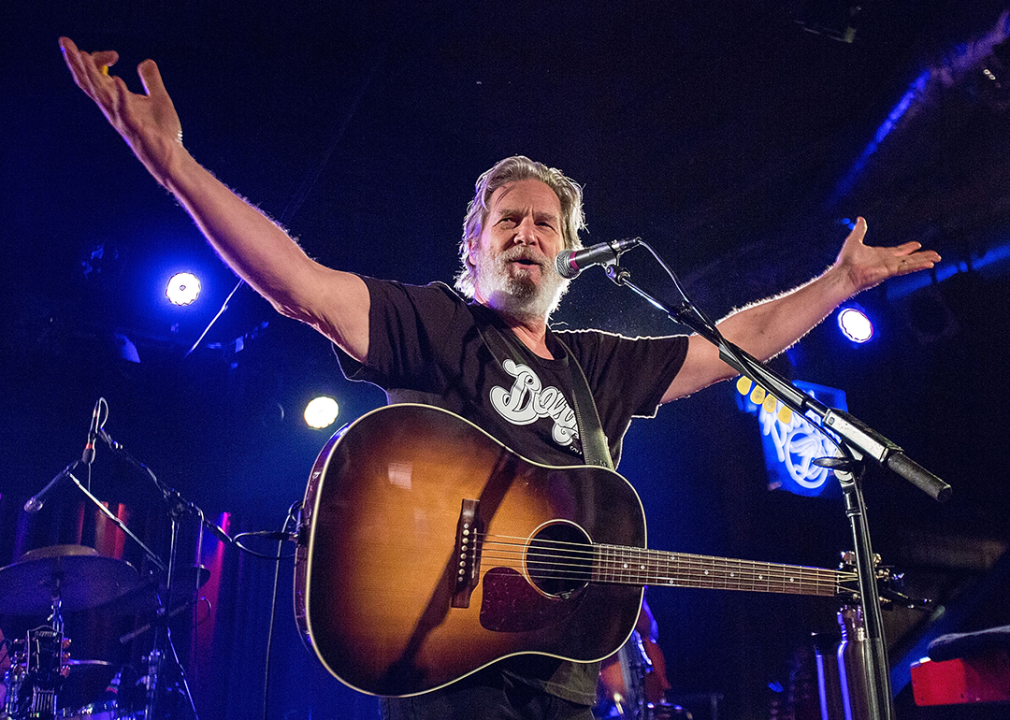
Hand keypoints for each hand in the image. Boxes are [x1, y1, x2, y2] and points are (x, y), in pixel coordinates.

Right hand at [60, 37, 183, 183]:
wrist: (172, 158)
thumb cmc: (162, 132)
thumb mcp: (158, 99)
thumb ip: (151, 81)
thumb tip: (146, 61)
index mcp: (116, 101)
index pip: (97, 77)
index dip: (98, 60)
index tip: (114, 54)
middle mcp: (113, 109)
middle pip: (89, 83)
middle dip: (76, 63)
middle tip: (65, 41)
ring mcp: (121, 120)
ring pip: (100, 95)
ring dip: (92, 75)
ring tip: (84, 56)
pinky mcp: (135, 129)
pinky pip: (125, 111)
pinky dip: (122, 95)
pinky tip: (120, 81)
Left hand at [833, 217, 940, 293]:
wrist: (843, 272)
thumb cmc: (846, 260)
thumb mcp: (854, 240)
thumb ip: (860, 230)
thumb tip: (861, 219)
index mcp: (880, 254)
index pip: (898, 251)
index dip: (908, 248)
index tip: (918, 244)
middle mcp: (887, 261)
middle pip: (908, 258)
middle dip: (922, 256)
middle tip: (934, 255)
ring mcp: (889, 267)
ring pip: (911, 263)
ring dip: (924, 260)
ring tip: (936, 259)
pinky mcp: (890, 271)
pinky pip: (907, 268)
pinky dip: (918, 266)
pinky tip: (929, 264)